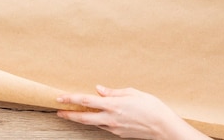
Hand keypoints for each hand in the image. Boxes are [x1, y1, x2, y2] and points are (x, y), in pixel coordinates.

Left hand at [56, 85, 209, 139]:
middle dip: (69, 114)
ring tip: (71, 115)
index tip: (60, 97)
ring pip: (92, 123)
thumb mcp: (133, 93)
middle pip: (84, 117)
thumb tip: (99, 89)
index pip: (86, 101)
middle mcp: (111, 118)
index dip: (71, 99)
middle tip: (58, 112)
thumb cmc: (153, 107)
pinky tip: (93, 118)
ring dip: (80, 119)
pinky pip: (103, 126)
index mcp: (113, 105)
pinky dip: (95, 121)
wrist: (165, 128)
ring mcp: (114, 128)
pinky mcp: (119, 134)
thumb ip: (114, 92)